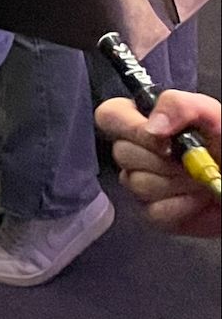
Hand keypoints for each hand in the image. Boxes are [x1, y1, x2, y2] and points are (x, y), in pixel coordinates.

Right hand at [95, 90, 221, 238]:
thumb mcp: (208, 113)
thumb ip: (178, 106)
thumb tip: (151, 127)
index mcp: (142, 119)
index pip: (109, 116)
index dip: (130, 129)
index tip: (164, 141)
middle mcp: (135, 150)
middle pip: (123, 154)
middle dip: (164, 161)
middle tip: (190, 160)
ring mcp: (140, 183)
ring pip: (139, 184)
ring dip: (178, 184)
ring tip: (199, 178)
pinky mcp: (153, 213)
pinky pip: (154, 212)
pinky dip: (183, 207)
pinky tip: (197, 199)